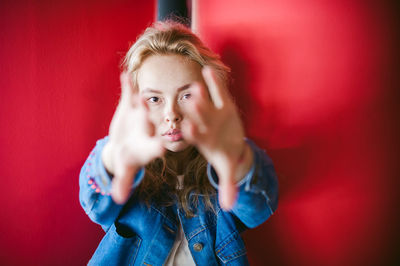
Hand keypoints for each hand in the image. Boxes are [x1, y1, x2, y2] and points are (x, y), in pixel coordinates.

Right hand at [102, 72, 164, 203]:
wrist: (124, 142)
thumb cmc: (129, 158)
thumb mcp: (126, 169)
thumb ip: (124, 182)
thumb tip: (118, 200)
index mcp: (151, 145)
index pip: (155, 147)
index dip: (157, 147)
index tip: (160, 148)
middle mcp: (149, 128)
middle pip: (149, 123)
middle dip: (147, 118)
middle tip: (146, 114)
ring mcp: (140, 114)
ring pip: (141, 105)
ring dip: (139, 99)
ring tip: (136, 94)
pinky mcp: (130, 105)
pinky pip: (129, 94)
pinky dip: (127, 86)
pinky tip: (124, 76)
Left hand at [182, 67, 252, 209]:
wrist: (230, 142)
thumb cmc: (225, 155)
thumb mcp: (227, 170)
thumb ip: (227, 186)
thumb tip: (229, 206)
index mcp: (202, 139)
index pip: (194, 136)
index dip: (190, 133)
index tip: (185, 129)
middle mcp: (204, 124)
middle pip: (196, 117)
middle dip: (192, 110)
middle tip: (187, 102)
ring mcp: (212, 113)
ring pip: (205, 102)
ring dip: (201, 94)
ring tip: (197, 84)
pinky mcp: (223, 104)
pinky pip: (218, 92)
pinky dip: (214, 82)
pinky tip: (210, 70)